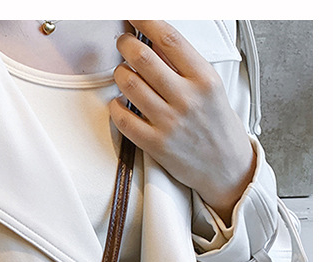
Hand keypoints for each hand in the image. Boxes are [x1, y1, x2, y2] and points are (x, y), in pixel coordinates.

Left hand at [109, 19, 255, 224]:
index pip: (168, 39)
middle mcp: (186, 98)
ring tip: (122, 72)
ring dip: (119, 73)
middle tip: (124, 42)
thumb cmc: (217, 124)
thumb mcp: (211, 87)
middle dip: (127, 45)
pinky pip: (123, 119)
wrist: (226, 167)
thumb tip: (155, 40)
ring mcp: (169, 122)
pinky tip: (118, 102)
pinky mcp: (155, 144)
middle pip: (143, 59)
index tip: (133, 15)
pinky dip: (115, 107)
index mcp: (204, 78)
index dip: (145, 21)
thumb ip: (184, 66)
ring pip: (129, 85)